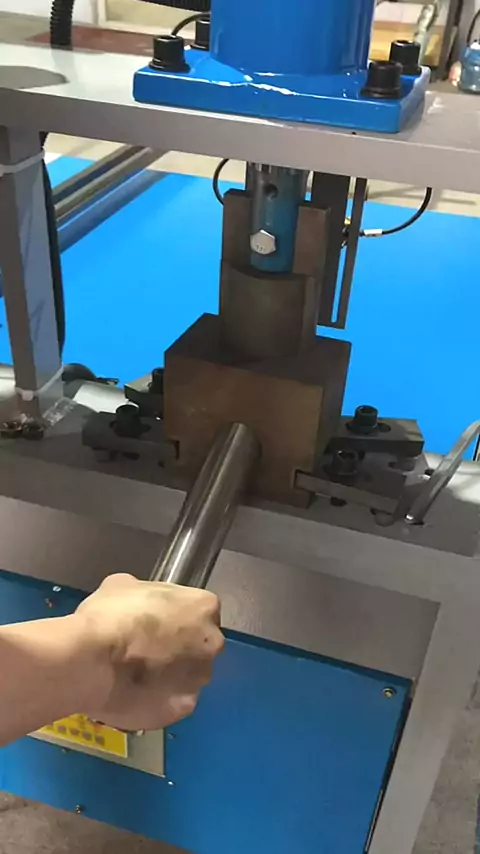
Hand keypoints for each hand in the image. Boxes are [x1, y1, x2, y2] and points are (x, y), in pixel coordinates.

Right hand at [73, 574, 223, 731]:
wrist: (94, 660)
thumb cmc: (111, 616)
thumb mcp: (123, 585)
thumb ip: (144, 594)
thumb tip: (139, 602)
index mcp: (204, 606)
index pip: (200, 610)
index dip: (177, 616)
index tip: (159, 622)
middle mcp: (211, 642)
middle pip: (201, 645)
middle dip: (180, 647)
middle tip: (148, 649)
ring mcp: (200, 678)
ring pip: (190, 676)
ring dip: (171, 676)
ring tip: (139, 676)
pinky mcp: (184, 707)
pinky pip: (175, 702)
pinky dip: (160, 700)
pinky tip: (137, 695)